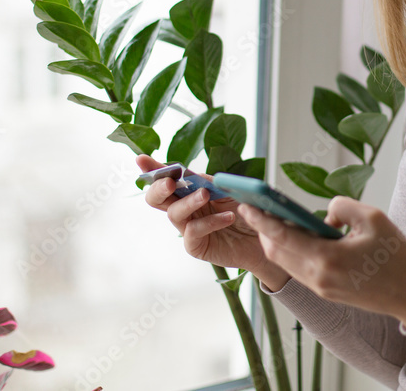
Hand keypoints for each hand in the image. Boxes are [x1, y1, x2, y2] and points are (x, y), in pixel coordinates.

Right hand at [137, 155, 289, 288]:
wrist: (264, 235)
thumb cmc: (245, 209)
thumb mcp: (227, 189)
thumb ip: (207, 181)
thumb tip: (188, 173)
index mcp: (189, 191)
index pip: (166, 178)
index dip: (153, 169)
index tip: (141, 159)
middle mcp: (184, 209)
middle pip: (157, 198)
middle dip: (159, 188)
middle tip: (170, 182)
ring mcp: (187, 228)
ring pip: (174, 213)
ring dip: (189, 202)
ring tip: (206, 195)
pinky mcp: (196, 246)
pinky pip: (193, 232)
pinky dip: (210, 222)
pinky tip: (228, 218)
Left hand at [239, 196, 405, 327]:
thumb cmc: (397, 256)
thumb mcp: (373, 218)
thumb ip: (341, 206)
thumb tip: (324, 215)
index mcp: (327, 258)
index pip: (282, 236)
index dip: (260, 219)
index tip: (246, 205)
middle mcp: (318, 277)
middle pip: (276, 252)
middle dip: (264, 230)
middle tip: (260, 208)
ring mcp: (321, 288)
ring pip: (285, 263)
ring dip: (277, 242)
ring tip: (277, 220)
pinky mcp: (326, 293)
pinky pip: (299, 270)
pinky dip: (292, 252)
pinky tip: (299, 237)